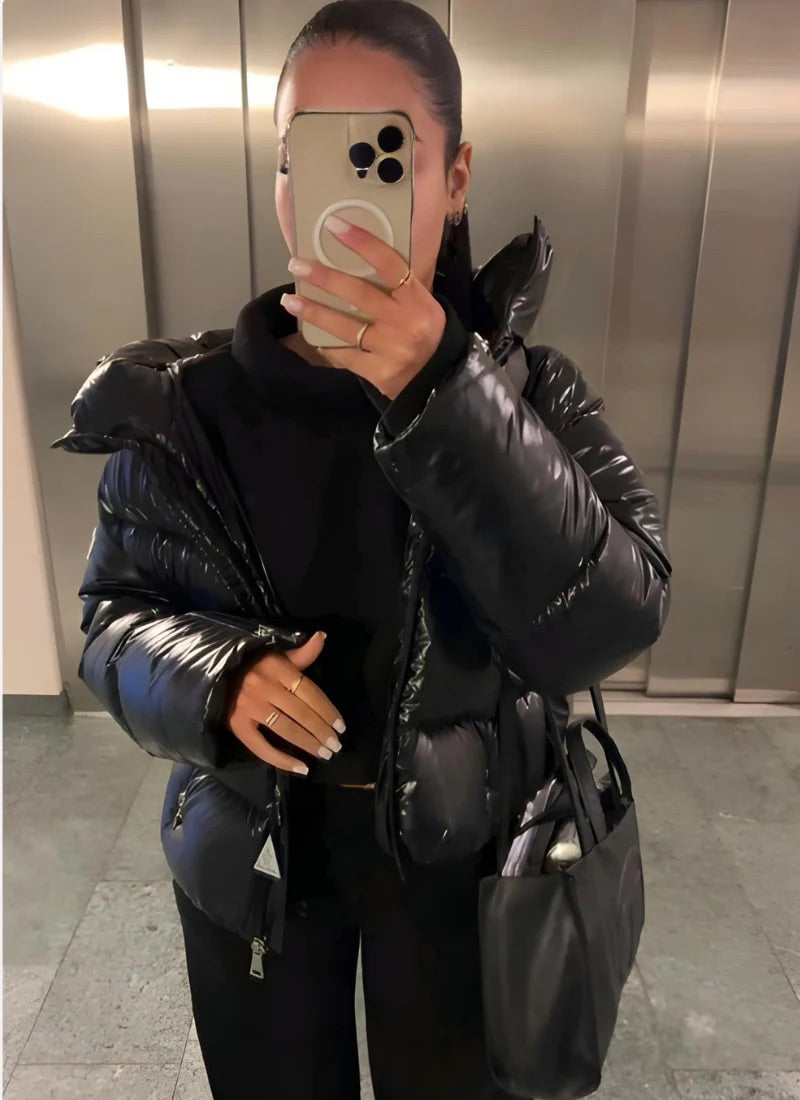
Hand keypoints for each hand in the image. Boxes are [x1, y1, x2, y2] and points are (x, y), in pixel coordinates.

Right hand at [226, 631, 345, 775]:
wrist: (211, 671)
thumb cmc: (250, 663)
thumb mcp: (276, 654)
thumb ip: (302, 652)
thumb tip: (323, 636)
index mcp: (278, 668)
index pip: (310, 693)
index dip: (328, 711)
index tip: (341, 727)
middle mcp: (266, 688)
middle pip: (301, 713)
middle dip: (322, 732)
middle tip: (336, 746)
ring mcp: (251, 708)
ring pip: (286, 730)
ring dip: (308, 744)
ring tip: (325, 754)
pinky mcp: (238, 725)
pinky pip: (263, 747)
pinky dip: (282, 760)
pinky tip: (301, 768)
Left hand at [280, 214, 446, 399]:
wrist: (439, 378)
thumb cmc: (425, 331)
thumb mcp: (421, 303)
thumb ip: (397, 285)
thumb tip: (359, 254)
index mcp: (417, 300)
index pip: (389, 264)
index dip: (362, 243)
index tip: (335, 225)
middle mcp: (404, 323)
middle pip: (359, 294)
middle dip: (324, 278)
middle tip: (298, 265)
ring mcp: (390, 350)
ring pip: (345, 327)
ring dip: (314, 312)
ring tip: (290, 300)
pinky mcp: (378, 373)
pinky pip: (345, 357)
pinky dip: (326, 346)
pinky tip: (310, 337)